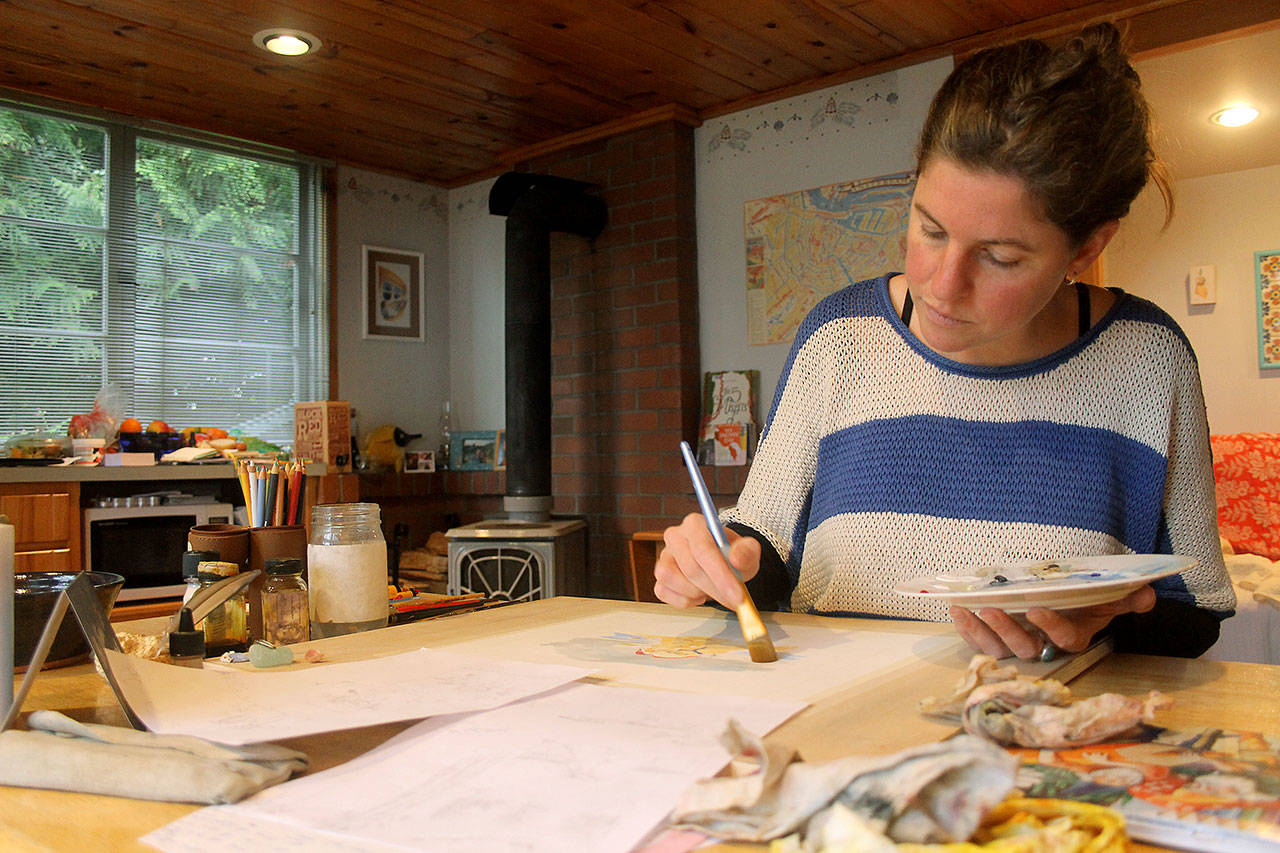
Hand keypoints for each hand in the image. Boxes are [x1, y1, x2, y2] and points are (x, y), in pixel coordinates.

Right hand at [653, 513, 760, 608]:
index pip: (703, 549)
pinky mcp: (659, 575)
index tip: (737, 595)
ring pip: (671, 579)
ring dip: (697, 592)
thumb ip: (747, 552)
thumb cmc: (732, 555)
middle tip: (735, 600)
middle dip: (715, 589)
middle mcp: (675, 537)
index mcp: (695, 524)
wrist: (721, 563)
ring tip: (713, 590)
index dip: (720, 575)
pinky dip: (684, 600)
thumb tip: (736, 560)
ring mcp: (664, 556)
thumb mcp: (748, 550)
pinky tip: (699, 594)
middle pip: (690, 568)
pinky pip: (663, 592)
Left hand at [949, 585, 1156, 659]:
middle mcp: (1043, 644)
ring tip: (967, 611)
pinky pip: (980, 642)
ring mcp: (1017, 643)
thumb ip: (1127, 596)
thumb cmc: (1087, 598)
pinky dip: (967, 630)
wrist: (1067, 596)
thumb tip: (1145, 593)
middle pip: (1024, 648)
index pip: (1063, 640)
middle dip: (1007, 630)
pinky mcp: (996, 638)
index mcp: (1071, 636)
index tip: (1037, 609)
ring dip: (981, 631)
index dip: (1051, 628)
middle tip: (992, 609)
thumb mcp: (1110, 596)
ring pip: (999, 648)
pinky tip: (956, 611)